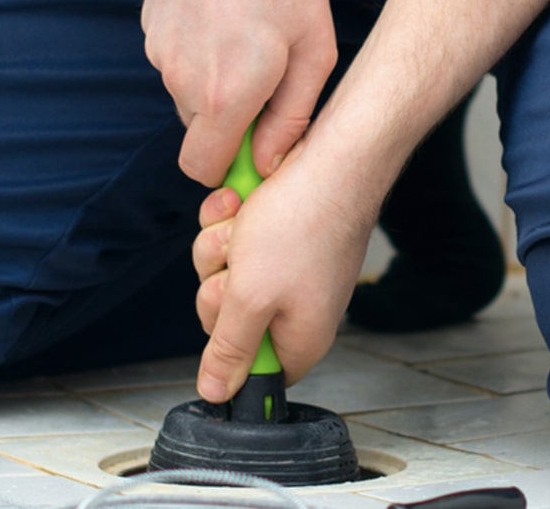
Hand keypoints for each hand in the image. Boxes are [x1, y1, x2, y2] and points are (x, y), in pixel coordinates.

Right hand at [142, 0, 336, 185]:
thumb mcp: (313, 48)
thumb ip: (292, 118)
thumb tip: (266, 163)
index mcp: (226, 97)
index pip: (202, 170)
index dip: (227, 169)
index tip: (254, 150)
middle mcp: (183, 83)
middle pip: (198, 134)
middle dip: (228, 124)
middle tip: (265, 83)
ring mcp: (160, 55)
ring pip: (187, 97)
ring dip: (213, 86)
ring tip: (245, 40)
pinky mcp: (149, 30)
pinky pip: (175, 63)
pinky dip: (197, 55)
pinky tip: (222, 19)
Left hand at [190, 147, 374, 401]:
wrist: (332, 156)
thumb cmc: (304, 222)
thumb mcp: (251, 297)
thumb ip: (229, 349)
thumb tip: (216, 393)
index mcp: (300, 338)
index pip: (253, 370)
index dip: (228, 348)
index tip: (227, 315)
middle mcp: (296, 308)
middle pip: (227, 317)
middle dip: (218, 281)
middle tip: (237, 261)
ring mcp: (286, 270)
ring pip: (224, 272)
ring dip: (221, 242)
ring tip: (243, 221)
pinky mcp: (278, 237)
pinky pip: (233, 238)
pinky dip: (230, 217)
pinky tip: (242, 200)